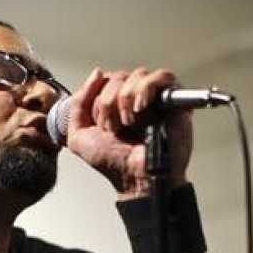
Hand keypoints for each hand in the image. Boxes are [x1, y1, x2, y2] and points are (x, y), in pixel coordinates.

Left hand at [64, 67, 192, 198]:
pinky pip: (162, 76)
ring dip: (125, 100)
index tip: (102, 126)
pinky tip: (141, 107)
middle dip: (108, 103)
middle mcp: (135, 98)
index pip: (104, 80)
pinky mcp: (174, 100)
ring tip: (129, 123)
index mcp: (115, 103)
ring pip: (137, 75)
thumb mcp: (79, 135)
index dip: (98, 100)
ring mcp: (155, 98)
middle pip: (118, 76)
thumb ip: (78, 104)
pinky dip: (147, 88)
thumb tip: (97, 73)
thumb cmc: (114, 163)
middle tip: (115, 128)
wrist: (135, 178)